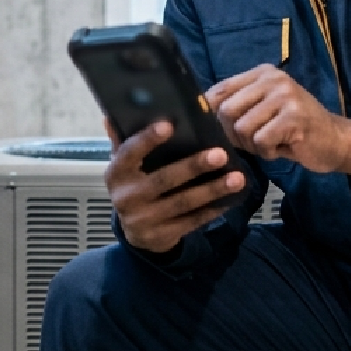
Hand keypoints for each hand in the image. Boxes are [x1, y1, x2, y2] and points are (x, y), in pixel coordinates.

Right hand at [103, 119, 246, 254]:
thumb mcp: (125, 166)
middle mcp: (127, 197)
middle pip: (164, 179)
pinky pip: (191, 221)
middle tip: (220, 154)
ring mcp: (144, 219)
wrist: (136, 234)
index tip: (169, 125)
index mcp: (117, 173)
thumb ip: (123, 141)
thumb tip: (113, 115)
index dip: (147, 139)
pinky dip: (212, 210)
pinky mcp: (162, 236)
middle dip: (194, 166)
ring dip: (212, 190)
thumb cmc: (135, 186)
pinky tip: (230, 199)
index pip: (129, 153)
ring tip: (237, 178)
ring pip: (183, 202)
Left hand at [206, 65, 350, 180]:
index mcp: (262, 73)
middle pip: (226, 111)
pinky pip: (261, 141)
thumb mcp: (264, 110)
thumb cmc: (294, 129)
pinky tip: (283, 147)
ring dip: (253, 146)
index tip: (222, 131)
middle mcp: (272, 78)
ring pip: (242, 128)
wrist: (337, 140)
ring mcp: (284, 95)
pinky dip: (268, 152)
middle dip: (234, 135)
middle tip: (254, 141)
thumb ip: (237, 107)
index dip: (212, 115)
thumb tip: (199, 115)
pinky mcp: (294, 117)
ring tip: (272, 143)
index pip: (219, 90)